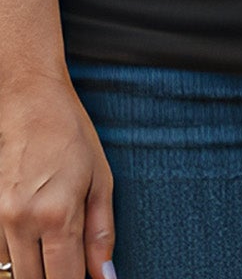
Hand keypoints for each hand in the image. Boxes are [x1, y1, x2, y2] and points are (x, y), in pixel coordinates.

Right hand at [0, 69, 115, 278]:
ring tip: (53, 249)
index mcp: (58, 214)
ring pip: (11, 273)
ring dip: (34, 270)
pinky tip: (33, 240)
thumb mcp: (101, 178)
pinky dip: (16, 257)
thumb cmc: (70, 135)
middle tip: (70, 263)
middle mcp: (22, 222)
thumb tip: (106, 275)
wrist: (29, 103)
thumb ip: (101, 232)